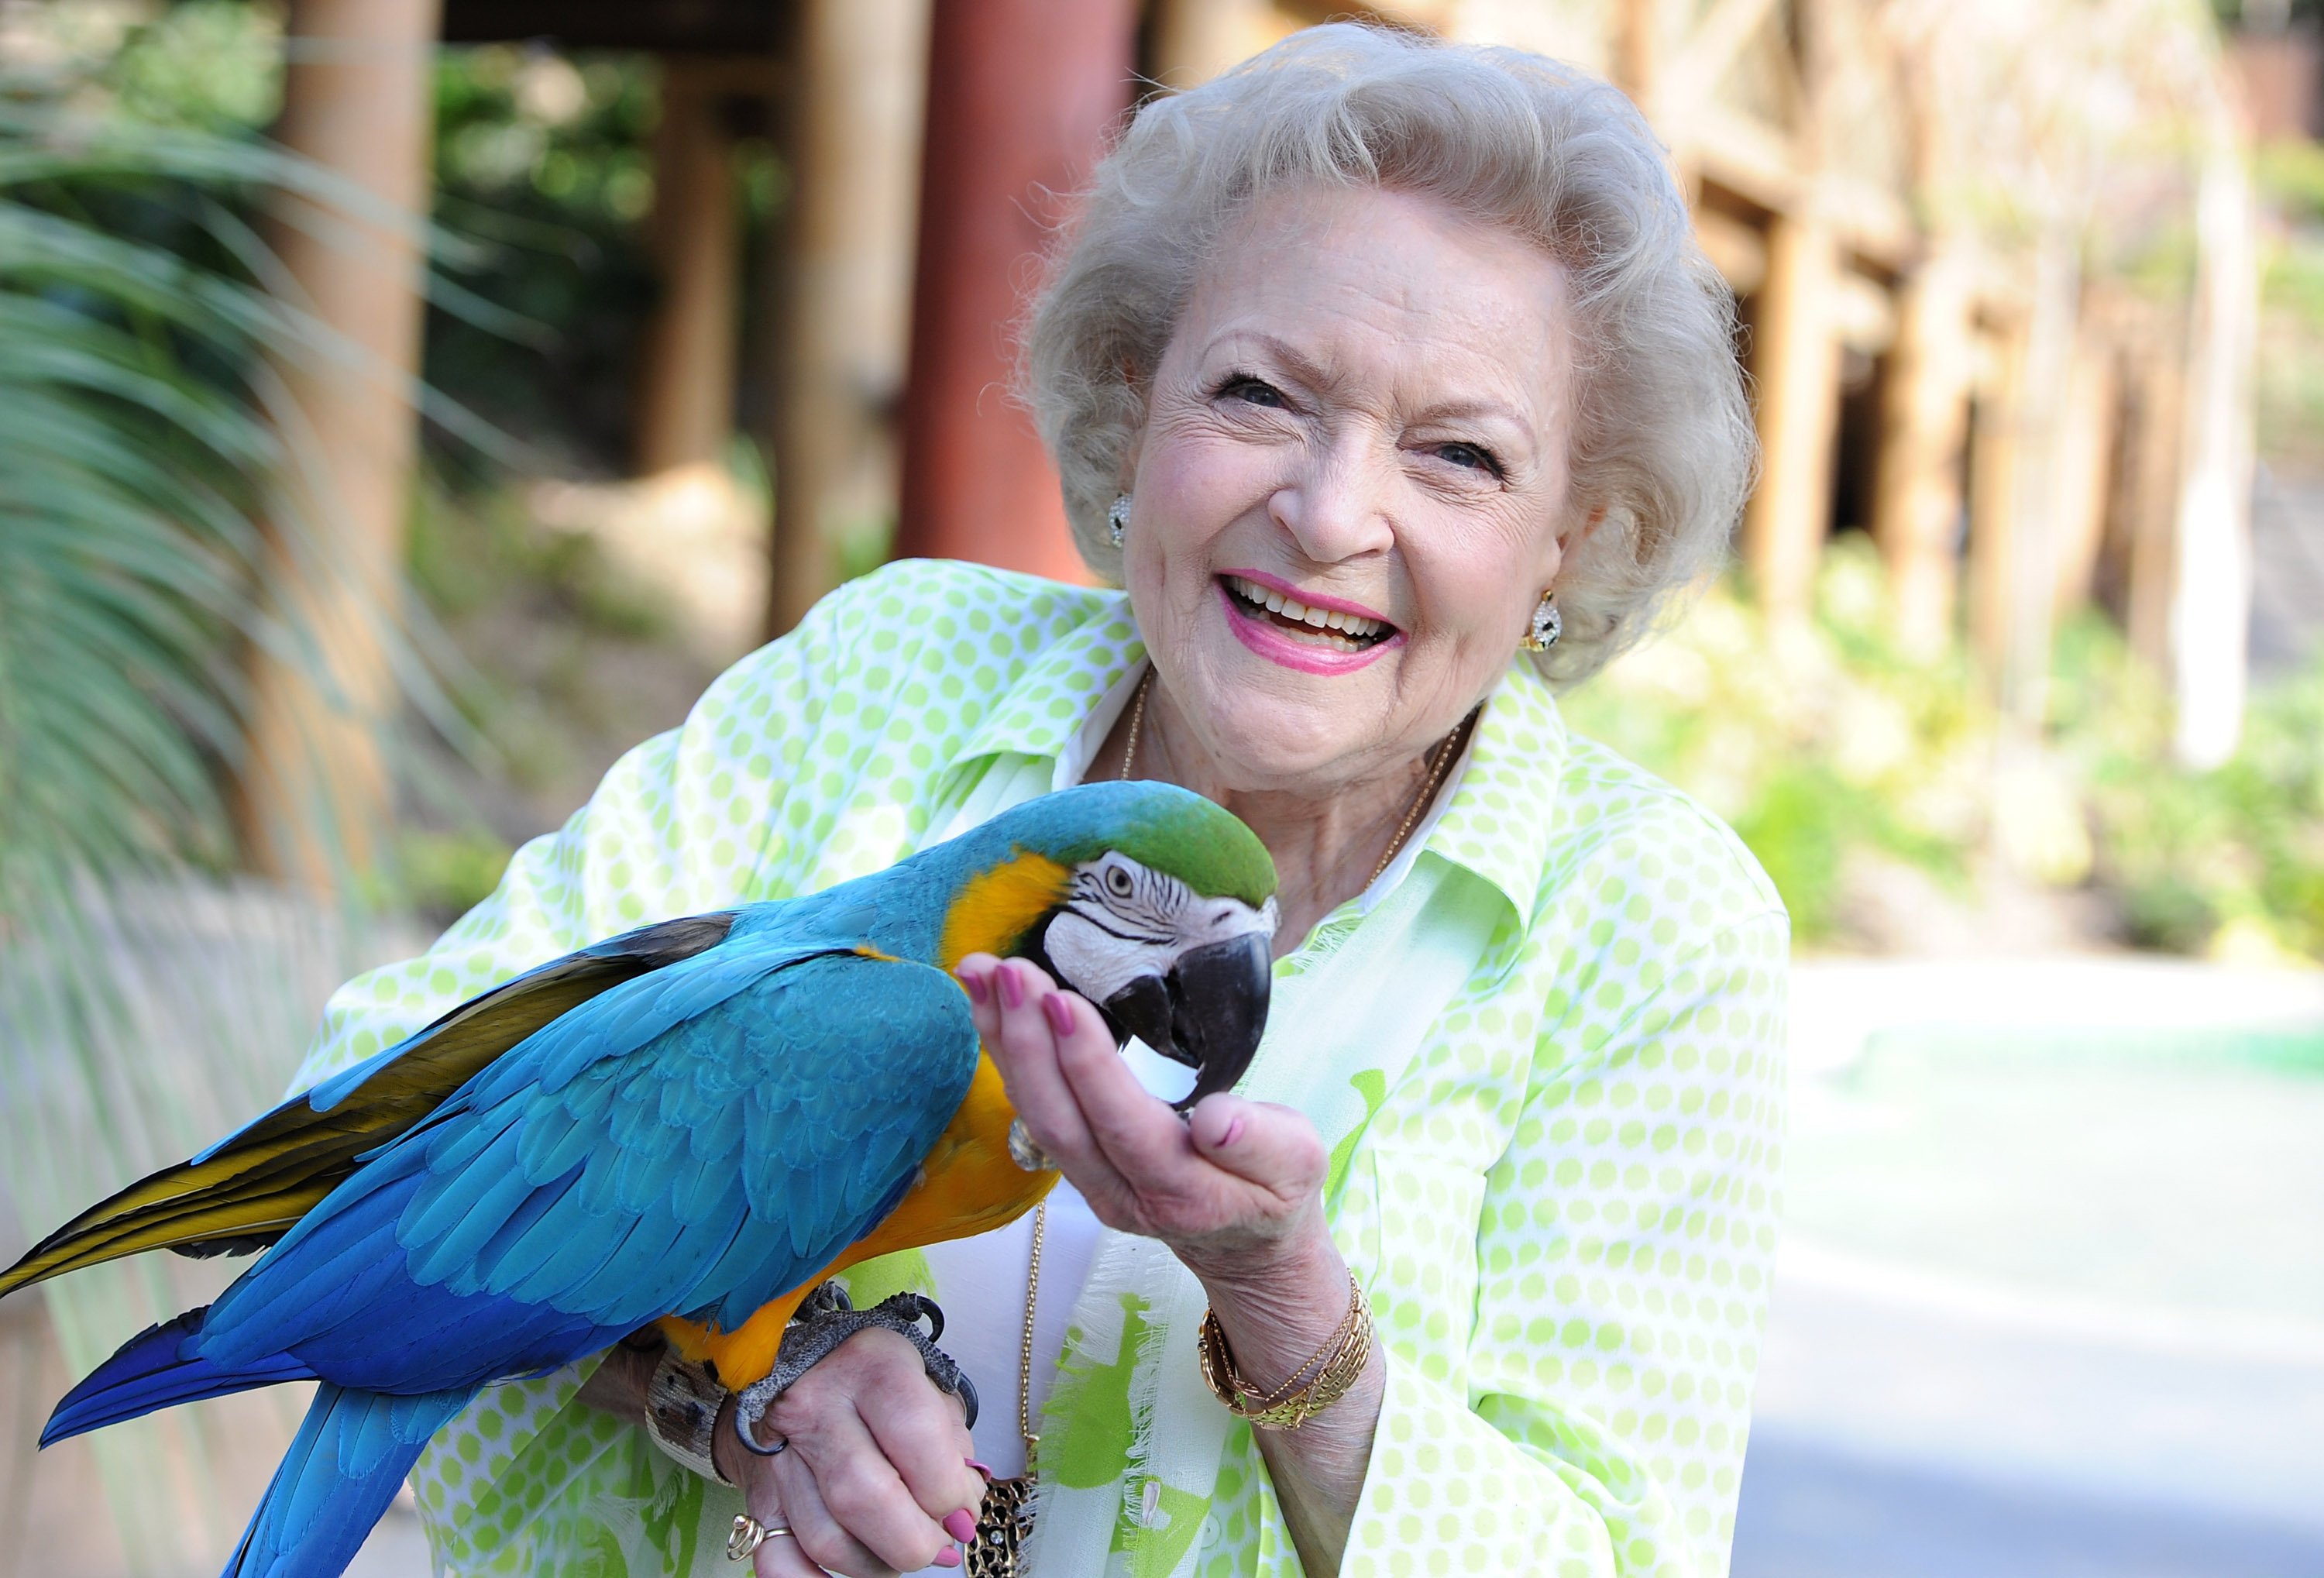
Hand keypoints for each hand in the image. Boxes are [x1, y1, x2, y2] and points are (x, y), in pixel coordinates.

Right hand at [709, 1328, 984, 1577]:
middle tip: (939, 1543)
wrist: (797, 1370)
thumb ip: (952, 1445)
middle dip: (916, 1539)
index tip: (963, 1508)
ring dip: (878, 1564)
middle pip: (864, 1496)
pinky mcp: (761, 1493)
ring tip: (902, 1549)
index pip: (915, 1434)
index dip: (949, 1488)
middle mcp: (816, 1405)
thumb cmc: (874, 1382)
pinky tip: (855, 1573)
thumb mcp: (924, 1384)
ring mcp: (781, 1453)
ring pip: (826, 1539)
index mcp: (871, 1367)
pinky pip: (778, 1560)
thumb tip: (960, 1514)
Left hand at [954, 954, 1329, 1283]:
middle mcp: (1121, 1193)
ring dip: (1002, 1041)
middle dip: (1026, 1042)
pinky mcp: (1075, 1162)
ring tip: (979, 973)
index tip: (1060, 1001)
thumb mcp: (1296, 1164)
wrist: (1245, 1245)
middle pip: (1060, 1120)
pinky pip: (1032, 1106)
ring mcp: (1090, 1182)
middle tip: (1005, 971)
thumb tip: (1215, 1118)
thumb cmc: (1274, 1189)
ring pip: (1035, 1113)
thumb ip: (1259, 1143)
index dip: (1088, 1066)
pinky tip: (987, 1005)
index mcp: (1183, 1191)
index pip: (1124, 1126)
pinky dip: (1006, 1052)